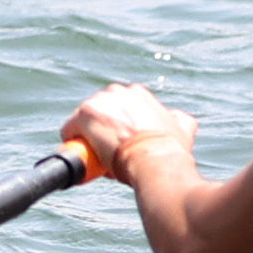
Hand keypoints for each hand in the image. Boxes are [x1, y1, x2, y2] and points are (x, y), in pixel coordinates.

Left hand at [65, 82, 197, 188]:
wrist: (154, 160)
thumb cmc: (168, 150)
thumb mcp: (183, 128)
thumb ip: (178, 119)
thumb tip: (176, 117)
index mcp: (138, 94)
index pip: (117, 109)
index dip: (116, 129)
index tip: (120, 145)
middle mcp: (117, 92)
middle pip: (99, 115)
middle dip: (101, 133)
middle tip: (110, 155)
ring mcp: (99, 101)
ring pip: (84, 123)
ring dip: (88, 139)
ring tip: (100, 160)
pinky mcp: (84, 114)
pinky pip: (69, 130)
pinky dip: (72, 144)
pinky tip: (83, 158)